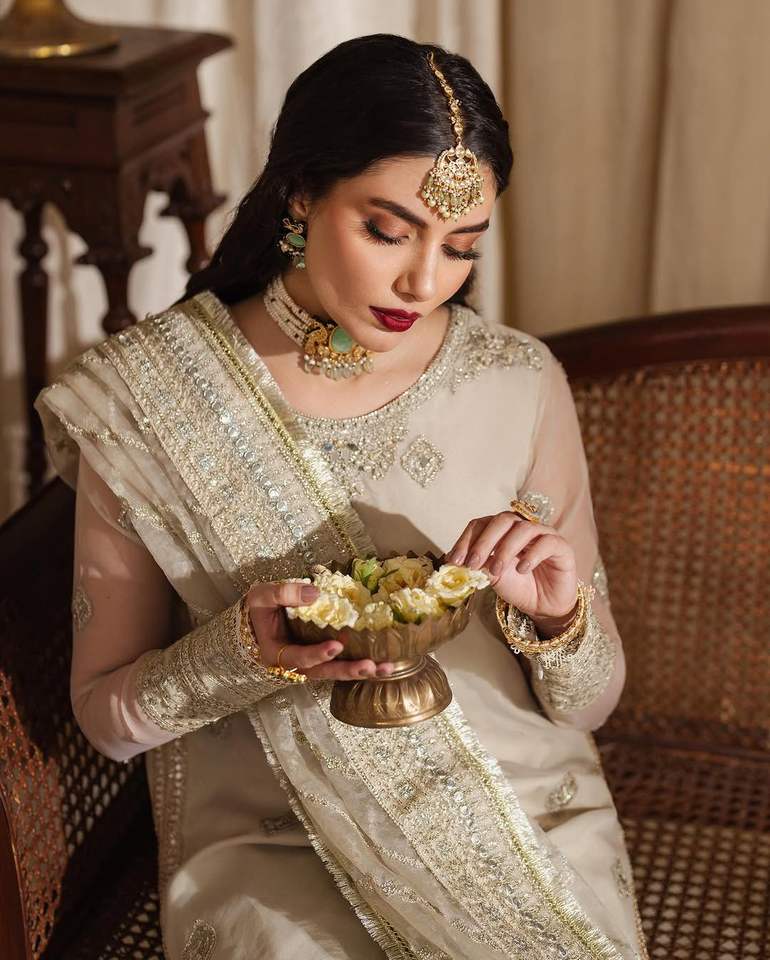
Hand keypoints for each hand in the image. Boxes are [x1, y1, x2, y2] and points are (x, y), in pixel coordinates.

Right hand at [245, 580, 394, 679]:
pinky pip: (341, 663)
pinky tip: (383, 661)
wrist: (255, 619)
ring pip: (335, 672)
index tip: (336, 646)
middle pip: (323, 673)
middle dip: (347, 670)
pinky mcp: (322, 656)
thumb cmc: (258, 609)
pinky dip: (360, 663)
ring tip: (385, 668)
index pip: (298, 658)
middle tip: (370, 666)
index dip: (316, 654)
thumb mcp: (262, 597)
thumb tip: (315, 592)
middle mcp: (295, 664)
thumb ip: (283, 593)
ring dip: (360, 671)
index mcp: (276, 653)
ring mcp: (310, 663)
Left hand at [446, 511, 577, 626]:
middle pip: (502, 520)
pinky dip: (532, 555)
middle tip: (472, 564)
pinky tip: (522, 569)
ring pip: (523, 528)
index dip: (466, 540)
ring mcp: (543, 534)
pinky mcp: (561, 546)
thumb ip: (478, 565)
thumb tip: (457, 562)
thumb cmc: (518, 586)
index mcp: (502, 530)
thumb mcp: (492, 576)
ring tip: (496, 571)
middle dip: (483, 542)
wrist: (544, 606)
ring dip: (505, 550)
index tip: (455, 561)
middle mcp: (522, 527)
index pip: (481, 524)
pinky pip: (547, 542)